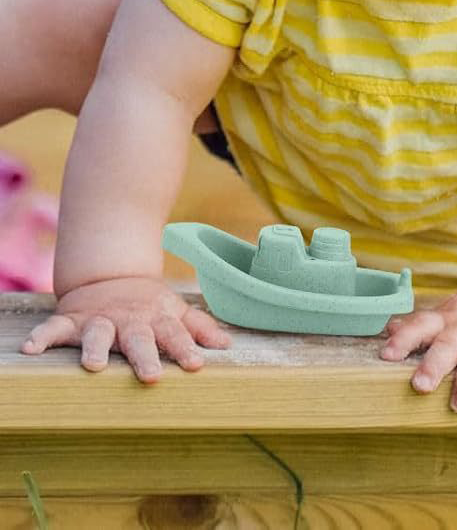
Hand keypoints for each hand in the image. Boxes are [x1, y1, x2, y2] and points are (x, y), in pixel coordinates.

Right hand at [19, 277, 231, 382]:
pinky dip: (41, 337)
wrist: (110, 278)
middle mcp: (128, 321)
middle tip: (152, 376)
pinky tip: (30, 349)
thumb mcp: (174, 312)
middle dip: (145, 356)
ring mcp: (98, 320)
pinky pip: (52, 329)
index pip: (174, 335)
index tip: (196, 365)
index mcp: (156, 320)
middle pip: (138, 338)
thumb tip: (227, 345)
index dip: (186, 348)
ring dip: (94, 348)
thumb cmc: (148, 306)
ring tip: (92, 366)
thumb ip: (198, 327)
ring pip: (96, 333)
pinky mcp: (70, 321)